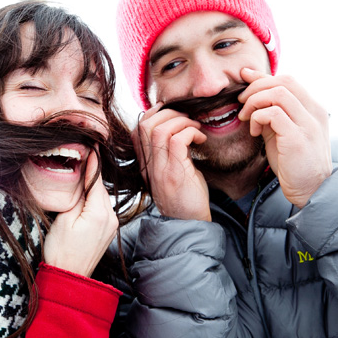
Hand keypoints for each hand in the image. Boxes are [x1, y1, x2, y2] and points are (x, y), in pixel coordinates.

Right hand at [43, 152, 118, 276]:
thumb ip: (76, 193)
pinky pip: (101, 209)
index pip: (96, 180)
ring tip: (78, 180)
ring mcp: (111, 226)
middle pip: (99, 188)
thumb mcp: (64, 217)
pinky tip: (82, 201)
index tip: (91, 146)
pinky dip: (93, 202)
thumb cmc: (61, 250)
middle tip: (79, 159)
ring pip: (100, 198)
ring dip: (90, 189)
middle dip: (89, 176)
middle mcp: (111, 218)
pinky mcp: (108, 231)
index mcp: (100, 212)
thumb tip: (82, 173)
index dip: (92, 163)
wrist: (68, 277)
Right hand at [133, 103, 211, 220]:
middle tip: (187, 119)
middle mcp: (149, 166)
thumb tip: (180, 132)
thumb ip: (170, 154)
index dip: (152, 114)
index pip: (137, 130)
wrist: (188, 225)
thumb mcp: (172, 173)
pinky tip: (200, 139)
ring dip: (182, 121)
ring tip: (195, 127)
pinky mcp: (174, 173)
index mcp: (146, 164)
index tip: (170, 112)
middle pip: (144, 124)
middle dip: (168, 112)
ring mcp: (160, 170)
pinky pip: (177, 140)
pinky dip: (191, 132)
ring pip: (160, 129)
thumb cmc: (185, 199)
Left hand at [238, 68, 331, 207]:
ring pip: (278, 93)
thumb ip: (272, 115)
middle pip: (284, 81)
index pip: (288, 80)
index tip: (244, 77)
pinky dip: (258, 117)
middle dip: (256, 86)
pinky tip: (254, 132)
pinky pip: (273, 113)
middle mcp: (314, 112)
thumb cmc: (294, 164)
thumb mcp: (282, 134)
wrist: (311, 190)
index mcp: (313, 109)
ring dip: (255, 101)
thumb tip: (252, 98)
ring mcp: (308, 124)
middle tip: (241, 102)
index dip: (263, 76)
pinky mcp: (297, 138)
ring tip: (246, 117)